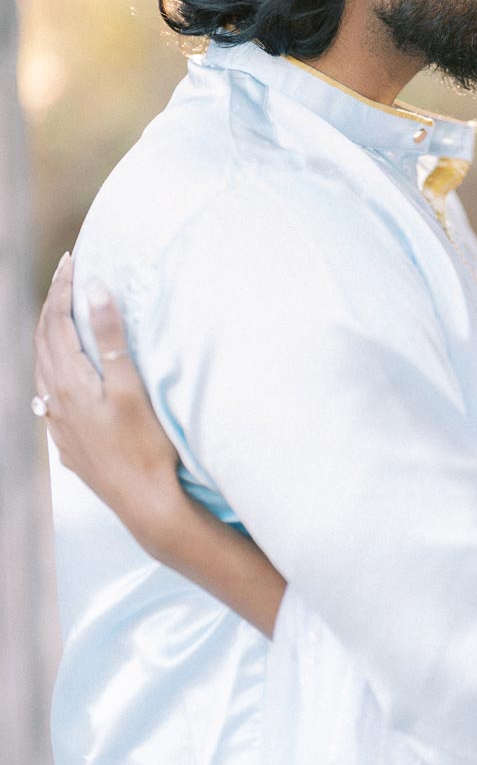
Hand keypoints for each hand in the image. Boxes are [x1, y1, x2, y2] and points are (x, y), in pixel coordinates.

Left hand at [33, 253, 182, 549]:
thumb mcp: (131, 387)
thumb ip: (110, 338)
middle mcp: (56, 403)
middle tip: (66, 275)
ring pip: (42, 371)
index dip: (62, 288)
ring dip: (49, 337)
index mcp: (69, 384)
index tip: (72, 260)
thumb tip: (93, 289)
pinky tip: (64, 376)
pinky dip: (54, 370)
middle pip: (43, 343)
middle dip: (53, 305)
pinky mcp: (69, 445)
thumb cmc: (146, 446)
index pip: (56, 323)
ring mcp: (60, 427)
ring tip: (62, 316)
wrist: (145, 504)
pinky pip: (50, 397)